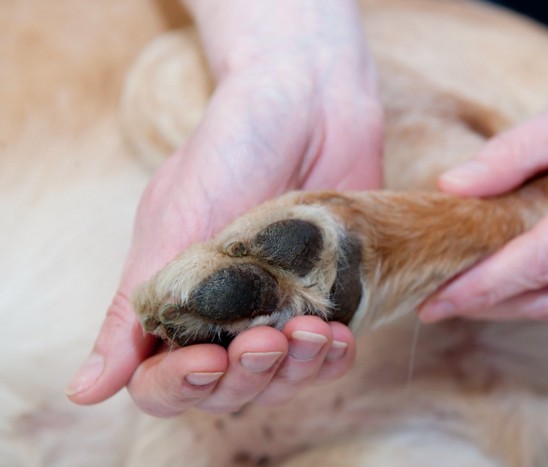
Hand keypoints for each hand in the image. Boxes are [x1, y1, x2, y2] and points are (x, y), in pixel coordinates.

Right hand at [67, 0, 382, 415]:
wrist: (308, 101)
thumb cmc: (230, 150)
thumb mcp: (172, 223)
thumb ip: (134, 306)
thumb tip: (86, 390)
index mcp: (174, 301)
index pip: (163, 381)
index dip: (180, 385)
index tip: (208, 360)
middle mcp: (226, 315)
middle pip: (228, 392)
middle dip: (248, 377)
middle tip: (266, 338)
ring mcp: (279, 309)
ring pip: (281, 381)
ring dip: (295, 372)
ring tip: (311, 332)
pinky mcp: (329, 297)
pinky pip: (328, 355)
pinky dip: (333, 358)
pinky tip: (340, 339)